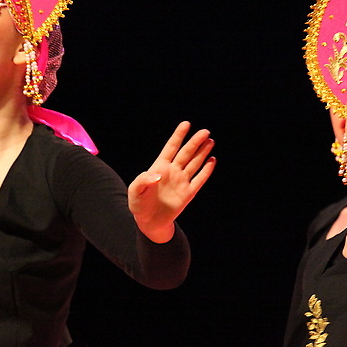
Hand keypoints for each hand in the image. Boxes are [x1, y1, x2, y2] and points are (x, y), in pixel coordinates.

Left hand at [128, 121, 214, 242]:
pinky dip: (206, 171)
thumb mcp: (135, 192)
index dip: (178, 136)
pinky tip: (212, 160)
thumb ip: (143, 180)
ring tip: (210, 141)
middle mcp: (172, 171)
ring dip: (203, 152)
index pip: (171, 147)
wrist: (149, 222)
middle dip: (195, 142)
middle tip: (205, 131)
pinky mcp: (188, 193)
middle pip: (186, 153)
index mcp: (159, 167)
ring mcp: (181, 181)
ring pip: (194, 163)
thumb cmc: (139, 204)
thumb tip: (158, 175)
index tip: (186, 124)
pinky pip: (199, 180)